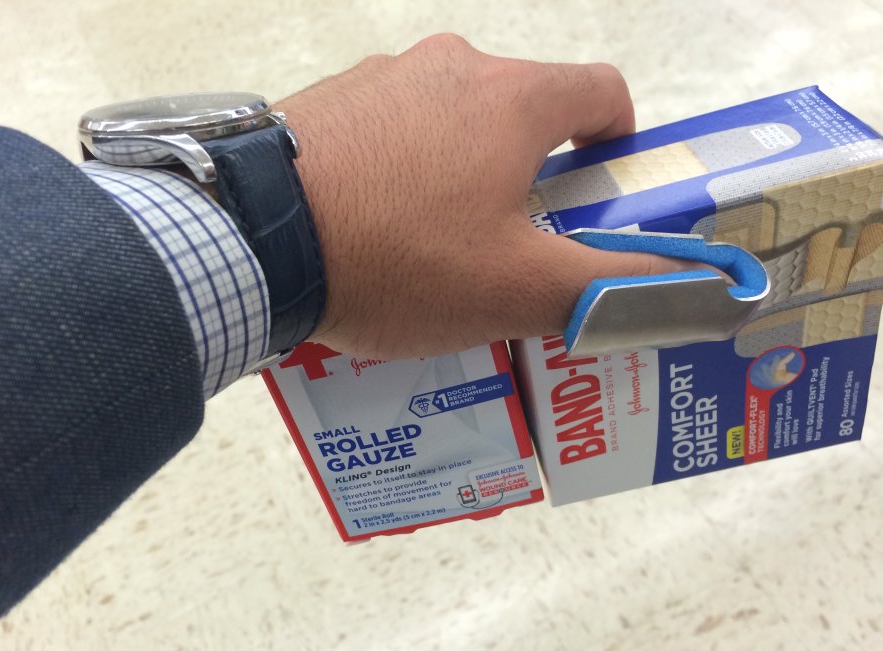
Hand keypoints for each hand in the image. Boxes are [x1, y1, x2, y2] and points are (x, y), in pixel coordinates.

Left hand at [279, 34, 697, 358]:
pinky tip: (373, 229)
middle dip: (533, 171)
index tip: (604, 188)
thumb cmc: (401, 256)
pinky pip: (388, 132)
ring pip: (451, 121)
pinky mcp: (326, 102)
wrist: (253, 236)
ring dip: (461, 172)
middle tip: (514, 241)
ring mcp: (381, 76)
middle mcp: (451, 66)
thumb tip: (695, 285)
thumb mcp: (518, 286)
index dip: (619, 139)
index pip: (601, 92)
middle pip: (522, 110)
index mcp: (513, 98)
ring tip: (434, 247)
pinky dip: (400, 171)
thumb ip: (612, 285)